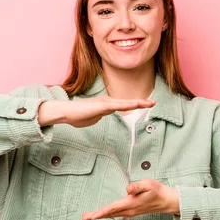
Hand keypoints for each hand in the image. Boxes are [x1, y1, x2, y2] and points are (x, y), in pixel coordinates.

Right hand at [38, 96, 155, 127]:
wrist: (66, 112)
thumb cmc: (76, 116)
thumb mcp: (92, 118)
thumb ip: (99, 116)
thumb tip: (103, 116)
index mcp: (106, 104)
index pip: (123, 105)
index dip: (134, 105)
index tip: (144, 105)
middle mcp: (107, 101)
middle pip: (127, 103)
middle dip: (141, 103)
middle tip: (154, 103)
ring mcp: (106, 102)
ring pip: (126, 103)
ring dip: (139, 103)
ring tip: (151, 103)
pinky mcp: (103, 105)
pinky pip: (119, 105)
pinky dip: (129, 105)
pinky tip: (138, 105)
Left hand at [81, 179, 179, 219]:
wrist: (165, 201)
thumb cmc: (157, 191)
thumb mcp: (148, 185)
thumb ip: (137, 187)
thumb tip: (127, 188)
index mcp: (131, 203)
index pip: (113, 208)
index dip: (101, 212)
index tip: (92, 216)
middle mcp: (129, 210)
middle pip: (109, 213)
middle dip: (96, 215)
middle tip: (84, 218)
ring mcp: (130, 212)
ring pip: (112, 215)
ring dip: (100, 215)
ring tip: (88, 217)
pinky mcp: (131, 211)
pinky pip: (116, 214)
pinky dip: (107, 214)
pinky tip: (103, 215)